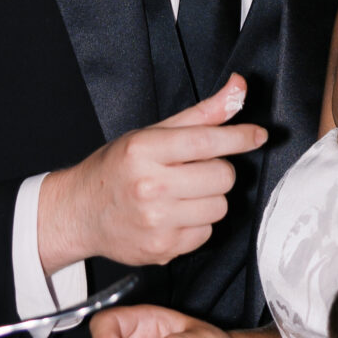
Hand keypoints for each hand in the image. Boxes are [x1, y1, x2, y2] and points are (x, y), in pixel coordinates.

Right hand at [38, 77, 267, 273]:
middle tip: (194, 169)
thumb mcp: (151, 133)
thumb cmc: (116, 168)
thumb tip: (239, 88)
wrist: (80, 212)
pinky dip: (198, 223)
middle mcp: (149, 186)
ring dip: (210, 198)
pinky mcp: (162, 249)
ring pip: (220, 206)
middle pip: (222, 176)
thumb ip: (201, 113)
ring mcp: (156, 221)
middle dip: (217, 170)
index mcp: (144, 150)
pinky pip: (207, 233)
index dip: (239, 137)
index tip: (257, 135)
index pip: (206, 141)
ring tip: (182, 193)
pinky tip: (175, 215)